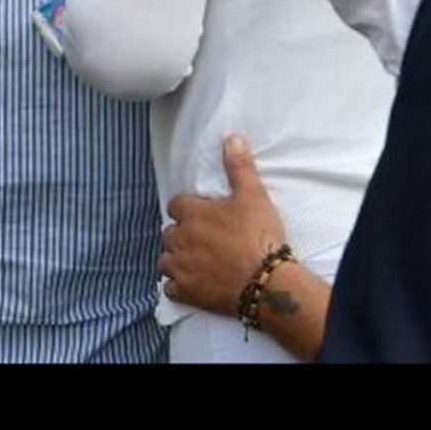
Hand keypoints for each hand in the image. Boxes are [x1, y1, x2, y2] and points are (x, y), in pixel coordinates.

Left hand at [161, 134, 288, 315]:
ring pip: (165, 260)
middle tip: (203, 236)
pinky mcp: (185, 292)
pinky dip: (178, 285)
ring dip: (176, 258)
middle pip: (168, 233)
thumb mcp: (253, 195)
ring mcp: (180, 268)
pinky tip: (191, 282)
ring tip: (194, 259)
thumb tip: (230, 137)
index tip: (202, 212)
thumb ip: (239, 166)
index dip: (188, 207)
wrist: (264, 280)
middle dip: (181, 233)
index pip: (175, 205)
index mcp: (193, 214)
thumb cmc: (258, 235)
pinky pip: (170, 288)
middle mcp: (180, 239)